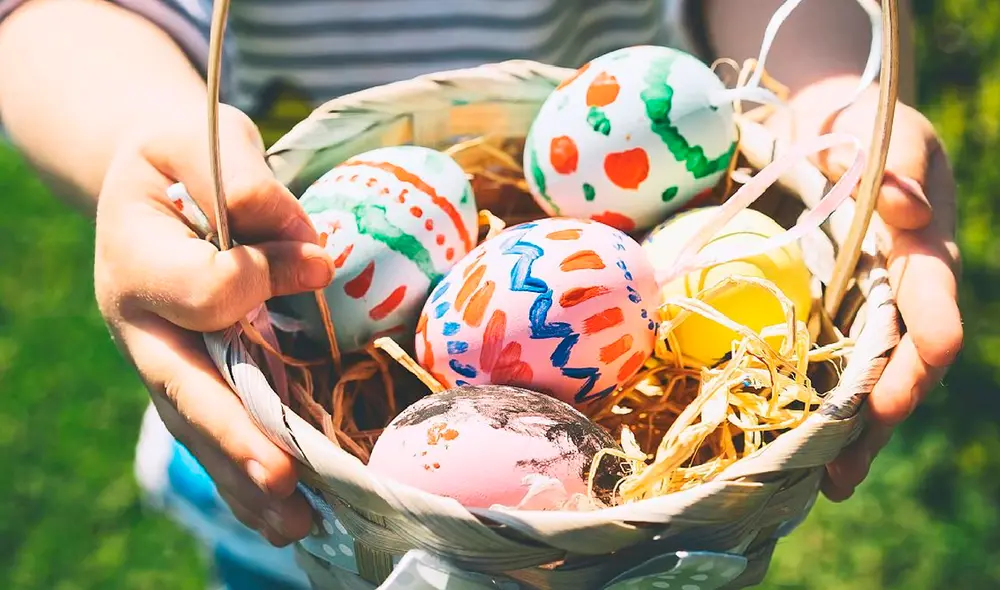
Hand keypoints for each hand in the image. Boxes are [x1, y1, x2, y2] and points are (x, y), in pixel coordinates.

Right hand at [94, 104, 334, 543]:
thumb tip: (304, 249)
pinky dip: (247, 477)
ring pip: (199, 429)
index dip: (266, 276)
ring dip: (245, 480)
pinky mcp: (191, 376)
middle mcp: (140, 322)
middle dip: (235, 434)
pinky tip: (288, 517)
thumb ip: (239, 176)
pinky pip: (215, 433)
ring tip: (295, 525)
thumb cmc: (181, 156)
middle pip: (185, 389)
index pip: (207, 289)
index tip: (315, 259)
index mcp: (133, 257)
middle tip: (283, 476)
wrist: (150, 180)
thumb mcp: (199, 137)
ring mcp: (163, 358)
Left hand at [772, 77, 962, 500]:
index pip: (932, 307)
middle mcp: (897, 292)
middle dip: (878, 419)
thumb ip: (895, 161)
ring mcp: (860, 308)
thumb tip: (908, 211)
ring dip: (847, 434)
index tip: (904, 387)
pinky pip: (820, 365)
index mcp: (922, 251)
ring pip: (863, 380)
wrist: (816, 128)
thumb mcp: (881, 129)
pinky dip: (810, 407)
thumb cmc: (858, 125)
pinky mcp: (821, 312)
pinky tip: (788, 449)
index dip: (923, 347)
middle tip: (845, 469)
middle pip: (900, 366)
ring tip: (822, 483)